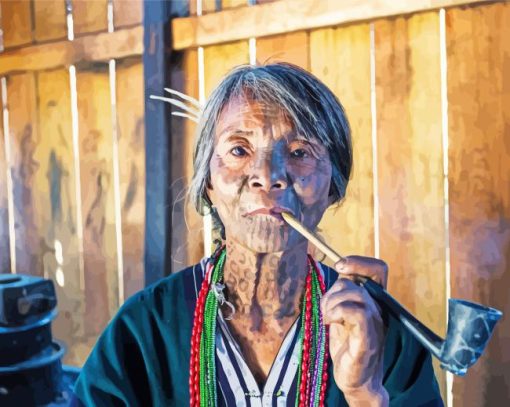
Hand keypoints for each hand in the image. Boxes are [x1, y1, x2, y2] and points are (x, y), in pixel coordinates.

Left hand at [320, 256, 388, 405]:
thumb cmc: (347, 344)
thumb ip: (343, 292)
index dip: (359, 262)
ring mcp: (375, 325)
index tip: (340, 266)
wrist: (355, 379)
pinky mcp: (367, 340)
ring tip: (327, 317)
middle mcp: (379, 310)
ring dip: (333, 302)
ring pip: (357, 295)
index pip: (377, 270)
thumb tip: (340, 270)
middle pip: (358, 282)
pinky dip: (339, 312)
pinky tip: (329, 322)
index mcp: (374, 301)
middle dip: (335, 290)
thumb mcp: (342, 311)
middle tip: (326, 307)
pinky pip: (359, 315)